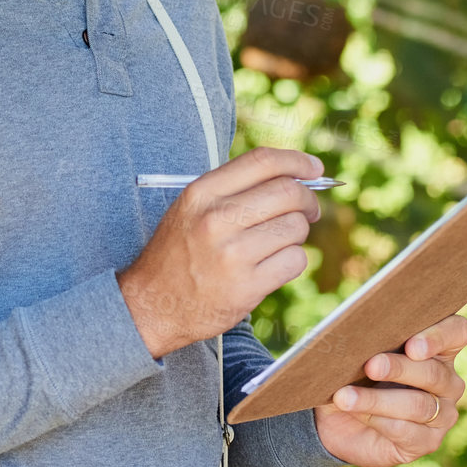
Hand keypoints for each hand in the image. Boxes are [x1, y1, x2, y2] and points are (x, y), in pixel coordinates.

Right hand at [117, 147, 324, 358]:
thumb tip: (295, 175)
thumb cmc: (180, 251)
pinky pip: (295, 261)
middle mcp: (216, 218)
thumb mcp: (193, 207)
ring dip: (296, 234)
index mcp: (203, 192)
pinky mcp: (247, 287)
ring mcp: (232, 254)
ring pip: (296, 228)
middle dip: (308, 199)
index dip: (297, 161)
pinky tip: (272, 265)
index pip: (263, 161)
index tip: (314, 168)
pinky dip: (292, 261)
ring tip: (277, 242)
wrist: (152, 305)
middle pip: (288, 192)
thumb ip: (235, 187)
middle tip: (309, 210)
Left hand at [311, 314, 466, 466]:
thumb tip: (354, 333)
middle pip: (434, 372)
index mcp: (439, 347)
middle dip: (399, 368)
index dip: (440, 336)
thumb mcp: (358, 351)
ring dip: (377, 400)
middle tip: (371, 366)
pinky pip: (406, 431)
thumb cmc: (354, 372)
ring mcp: (443, 414)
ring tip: (344, 395)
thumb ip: (367, 338)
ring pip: (418, 405)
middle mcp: (448, 381)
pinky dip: (375, 420)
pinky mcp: (427, 441)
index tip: (412, 345)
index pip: (458, 332)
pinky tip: (354, 412)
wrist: (339, 417)